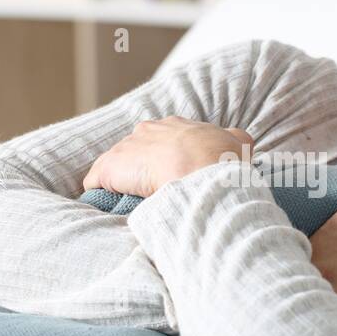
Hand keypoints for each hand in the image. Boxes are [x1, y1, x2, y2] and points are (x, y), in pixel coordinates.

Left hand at [82, 117, 254, 198]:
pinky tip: (109, 210)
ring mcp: (127, 147)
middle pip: (137, 151)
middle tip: (154, 194)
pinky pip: (96, 182)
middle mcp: (148, 130)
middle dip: (142, 169)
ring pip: (117, 166)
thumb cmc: (222, 160)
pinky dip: (100, 195)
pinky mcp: (108, 168)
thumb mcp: (239, 144)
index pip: (165, 141)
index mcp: (176, 126)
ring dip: (121, 184)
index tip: (173, 177)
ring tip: (130, 207)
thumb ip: (236, 141)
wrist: (202, 170)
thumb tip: (240, 141)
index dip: (167, 160)